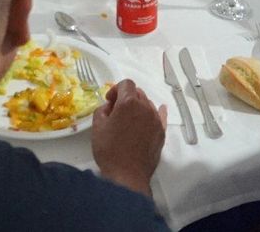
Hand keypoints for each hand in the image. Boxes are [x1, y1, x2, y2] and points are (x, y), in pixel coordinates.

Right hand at [90, 78, 165, 195]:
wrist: (128, 175)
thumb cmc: (109, 150)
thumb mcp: (97, 127)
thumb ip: (102, 109)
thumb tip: (110, 107)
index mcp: (129, 103)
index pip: (126, 84)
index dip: (116, 90)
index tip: (109, 102)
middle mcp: (145, 107)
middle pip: (138, 93)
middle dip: (127, 97)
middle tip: (116, 111)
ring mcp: (156, 120)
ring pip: (148, 104)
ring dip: (138, 106)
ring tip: (129, 120)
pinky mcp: (161, 132)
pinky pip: (161, 116)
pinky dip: (157, 112)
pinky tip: (160, 110)